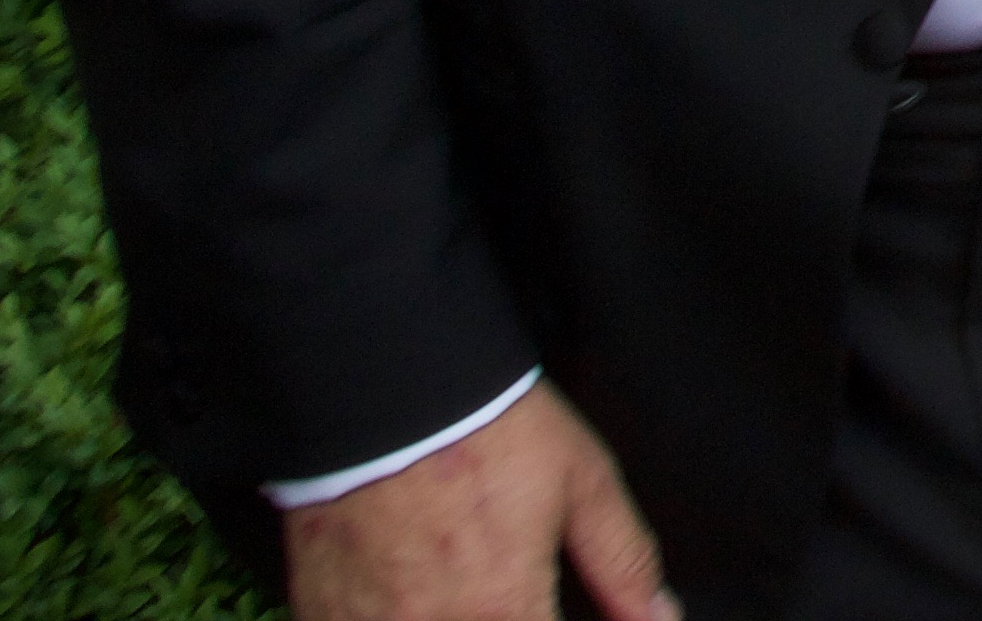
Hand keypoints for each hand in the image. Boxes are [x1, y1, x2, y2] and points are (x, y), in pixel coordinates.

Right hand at [284, 381, 672, 620]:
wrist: (386, 384)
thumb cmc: (488, 428)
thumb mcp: (582, 482)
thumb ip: (622, 563)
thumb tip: (659, 619)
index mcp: (505, 607)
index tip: (548, 607)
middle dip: (502, 616)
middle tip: (502, 584)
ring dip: (444, 617)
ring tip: (457, 581)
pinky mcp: (322, 612)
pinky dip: (390, 618)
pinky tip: (408, 592)